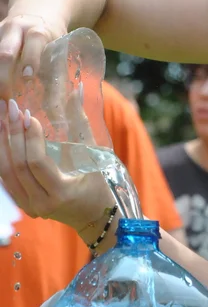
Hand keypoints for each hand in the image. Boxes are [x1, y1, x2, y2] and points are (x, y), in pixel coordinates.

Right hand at [0, 11, 67, 99]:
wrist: (35, 14)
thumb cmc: (50, 42)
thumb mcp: (58, 56)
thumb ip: (57, 82)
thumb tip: (58, 116)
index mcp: (38, 30)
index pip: (35, 40)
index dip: (32, 58)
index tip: (28, 78)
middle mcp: (15, 29)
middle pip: (5, 52)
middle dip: (3, 78)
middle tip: (5, 101)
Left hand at [0, 99, 111, 232]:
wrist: (95, 217)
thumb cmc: (99, 185)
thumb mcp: (94, 154)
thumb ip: (81, 123)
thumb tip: (76, 90)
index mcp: (61, 193)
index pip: (36, 163)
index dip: (29, 137)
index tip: (28, 115)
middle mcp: (42, 204)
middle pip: (17, 166)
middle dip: (12, 134)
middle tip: (11, 109)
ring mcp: (30, 207)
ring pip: (6, 173)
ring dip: (2, 143)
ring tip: (2, 119)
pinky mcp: (23, 205)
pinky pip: (6, 179)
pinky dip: (3, 157)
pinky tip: (3, 137)